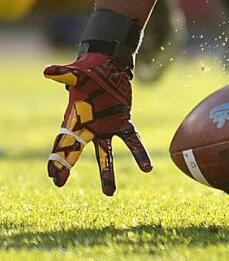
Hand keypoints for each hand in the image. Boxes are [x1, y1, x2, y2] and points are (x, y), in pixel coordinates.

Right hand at [44, 53, 151, 194]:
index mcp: (73, 119)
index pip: (62, 142)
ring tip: (110, 193)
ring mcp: (105, 127)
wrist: (108, 67)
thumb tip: (48, 71)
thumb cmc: (88, 70)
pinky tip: (148, 168)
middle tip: (60, 183)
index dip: (57, 158)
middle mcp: (88, 127)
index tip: (53, 175)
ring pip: (106, 154)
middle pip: (76, 151)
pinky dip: (139, 154)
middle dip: (68, 167)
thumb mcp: (77, 73)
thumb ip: (64, 74)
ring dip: (108, 173)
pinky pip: (132, 140)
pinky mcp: (123, 123)